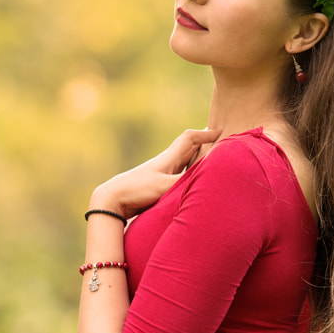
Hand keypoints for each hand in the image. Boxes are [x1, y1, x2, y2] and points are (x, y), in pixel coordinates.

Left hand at [89, 128, 220, 218]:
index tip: (220, 132)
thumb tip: (208, 180)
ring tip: (211, 163)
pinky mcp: (157, 187)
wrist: (112, 201)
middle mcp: (166, 164)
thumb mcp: (165, 186)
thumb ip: (187, 182)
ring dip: (197, 161)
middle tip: (220, 144)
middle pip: (188, 148)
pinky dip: (189, 176)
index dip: (205, 134)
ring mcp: (161, 175)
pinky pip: (179, 177)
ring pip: (184, 163)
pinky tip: (192, 184)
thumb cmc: (138, 190)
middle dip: (204, 144)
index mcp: (169, 158)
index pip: (190, 139)